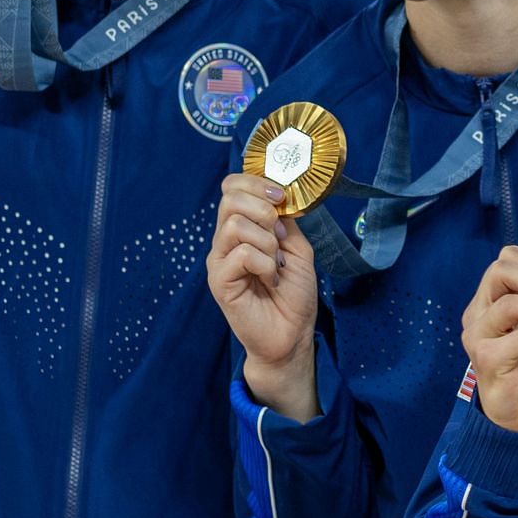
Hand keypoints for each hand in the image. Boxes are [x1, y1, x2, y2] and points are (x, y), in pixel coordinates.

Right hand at [208, 173, 320, 419]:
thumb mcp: (298, 248)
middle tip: (280, 237)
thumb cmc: (293, 295)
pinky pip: (242, 254)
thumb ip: (286, 221)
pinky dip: (265, 264)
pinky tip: (270, 280)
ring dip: (267, 242)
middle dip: (264, 210)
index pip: (232, 187)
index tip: (281, 198)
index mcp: (242, 228)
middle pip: (230, 198)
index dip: (256, 183)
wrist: (291, 334)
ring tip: (275, 265)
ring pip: (235, 225)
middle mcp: (225, 240)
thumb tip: (279, 197)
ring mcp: (219, 260)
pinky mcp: (219, 281)